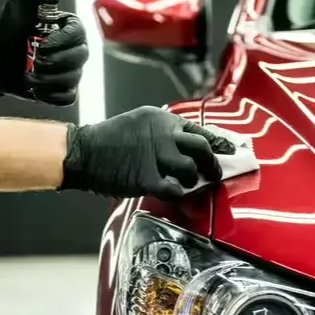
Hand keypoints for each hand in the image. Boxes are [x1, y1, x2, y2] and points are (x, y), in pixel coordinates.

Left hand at [0, 0, 88, 105]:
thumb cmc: (9, 26)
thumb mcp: (19, 0)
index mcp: (71, 28)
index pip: (78, 33)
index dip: (61, 40)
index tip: (41, 43)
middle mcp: (76, 50)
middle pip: (79, 57)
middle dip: (54, 60)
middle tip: (33, 59)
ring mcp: (72, 72)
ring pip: (72, 78)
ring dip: (48, 78)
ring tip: (28, 74)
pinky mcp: (63, 91)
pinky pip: (67, 97)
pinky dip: (51, 94)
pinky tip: (36, 87)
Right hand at [59, 107, 236, 199]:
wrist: (84, 152)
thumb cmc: (110, 140)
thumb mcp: (140, 123)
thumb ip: (164, 132)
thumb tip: (188, 146)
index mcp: (162, 119)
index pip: (199, 130)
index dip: (218, 143)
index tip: (231, 151)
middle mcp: (163, 135)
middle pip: (202, 148)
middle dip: (213, 164)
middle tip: (215, 174)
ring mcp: (156, 156)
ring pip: (191, 170)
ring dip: (194, 181)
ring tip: (188, 185)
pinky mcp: (147, 178)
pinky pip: (175, 190)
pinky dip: (180, 195)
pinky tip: (177, 195)